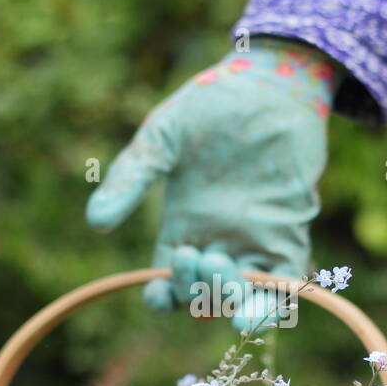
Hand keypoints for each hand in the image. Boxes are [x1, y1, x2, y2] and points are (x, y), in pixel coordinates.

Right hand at [86, 38, 339, 329]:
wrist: (267, 82)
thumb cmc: (209, 107)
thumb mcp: (161, 140)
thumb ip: (131, 178)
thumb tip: (96, 221)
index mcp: (182, 228)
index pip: (170, 284)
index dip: (163, 299)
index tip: (159, 293)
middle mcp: (217, 241)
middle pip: (204, 295)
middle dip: (198, 291)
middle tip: (198, 252)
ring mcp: (255, 238)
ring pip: (245, 296)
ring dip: (235, 304)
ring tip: (228, 285)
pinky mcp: (290, 228)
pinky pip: (287, 279)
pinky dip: (276, 298)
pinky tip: (260, 298)